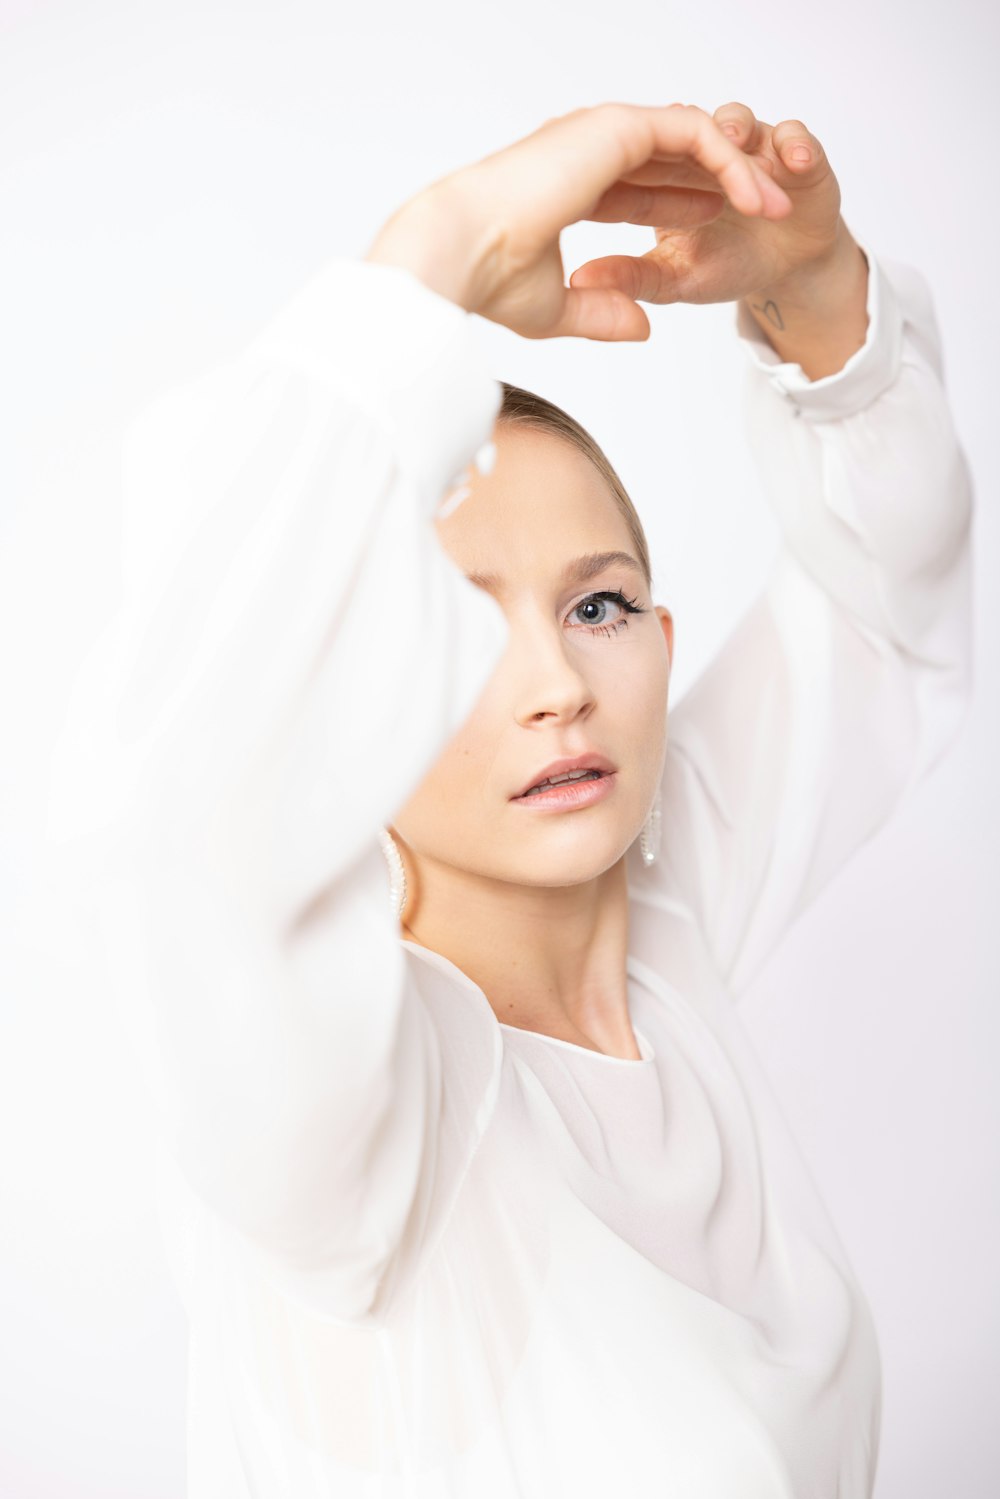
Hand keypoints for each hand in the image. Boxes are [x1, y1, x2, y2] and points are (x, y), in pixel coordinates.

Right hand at [364, 102, 792, 341]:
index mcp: (567, 185)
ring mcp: (602, 133)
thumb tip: (643, 329)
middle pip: (670, 157)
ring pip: (690, 139)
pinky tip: (755, 194)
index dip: (678, 205)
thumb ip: (601, 312)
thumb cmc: (488, 281)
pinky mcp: (618, 127)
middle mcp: (584, 150)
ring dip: (738, 169)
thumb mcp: (556, 309)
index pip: (635, 187)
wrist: (461, 252)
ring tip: (777, 207)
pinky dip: (730, 159)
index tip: (717, 226)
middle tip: (769, 213)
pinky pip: (694, 133)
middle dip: (721, 183)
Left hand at [568, 102, 845, 308]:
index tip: (645, 177)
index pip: (647, 149)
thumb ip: (633, 277)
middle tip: (684, 155)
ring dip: (735, 128)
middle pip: (690, 128)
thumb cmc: (726, 265)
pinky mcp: (797, 151)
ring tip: (735, 146)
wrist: (787, 271)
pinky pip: (794, 135)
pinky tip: (791, 164)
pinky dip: (792, 142)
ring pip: (737, 120)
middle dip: (687, 141)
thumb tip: (579, 279)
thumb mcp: (674, 278)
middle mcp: (708, 150)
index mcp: (667, 171)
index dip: (645, 159)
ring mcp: (752, 145)